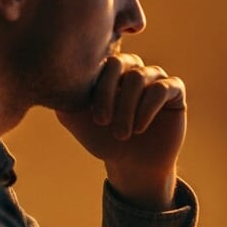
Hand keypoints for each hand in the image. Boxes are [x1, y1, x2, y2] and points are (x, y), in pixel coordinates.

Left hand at [56, 53, 185, 208]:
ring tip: (122, 134)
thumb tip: (53, 77)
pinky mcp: (174, 91)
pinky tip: (140, 128)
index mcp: (109, 71)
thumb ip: (63, 96)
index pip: (103, 61)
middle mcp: (133, 69)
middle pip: (122, 63)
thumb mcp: (75, 119)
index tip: (96, 120)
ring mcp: (155, 78)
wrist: (131, 165)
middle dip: (109, 95)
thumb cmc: (103, 140)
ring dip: (127, 108)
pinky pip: (163, 87)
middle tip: (103, 123)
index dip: (99, 88)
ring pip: (140, 77)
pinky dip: (148, 108)